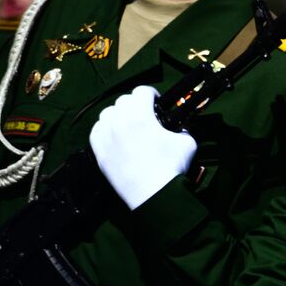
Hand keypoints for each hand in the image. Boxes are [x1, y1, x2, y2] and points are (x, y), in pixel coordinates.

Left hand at [89, 85, 196, 209]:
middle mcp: (120, 121)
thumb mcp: (188, 143)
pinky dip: (106, 129)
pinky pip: (97, 129)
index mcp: (141, 115)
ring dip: (119, 115)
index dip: (152, 94)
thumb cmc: (171, 168)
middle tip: (145, 115)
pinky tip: (116, 136)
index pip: (142, 91)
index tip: (156, 103)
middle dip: (136, 104)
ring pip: (108, 113)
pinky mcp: (98, 150)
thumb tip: (179, 128)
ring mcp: (106, 136)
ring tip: (128, 125)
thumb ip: (183, 129)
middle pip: (124, 100)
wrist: (153, 195)